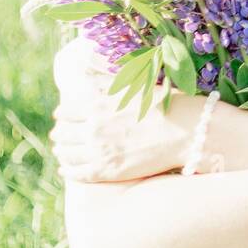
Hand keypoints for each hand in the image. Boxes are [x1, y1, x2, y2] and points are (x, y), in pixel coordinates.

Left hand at [50, 37, 195, 181]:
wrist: (187, 132)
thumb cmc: (166, 105)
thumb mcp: (134, 86)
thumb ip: (106, 82)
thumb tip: (85, 74)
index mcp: (98, 104)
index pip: (66, 111)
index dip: (63, 114)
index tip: (62, 116)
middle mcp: (94, 127)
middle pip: (62, 132)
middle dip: (60, 133)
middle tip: (60, 134)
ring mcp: (100, 151)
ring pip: (66, 153)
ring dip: (61, 151)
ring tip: (61, 151)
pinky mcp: (108, 171)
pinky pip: (77, 173)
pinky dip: (68, 170)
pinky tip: (66, 169)